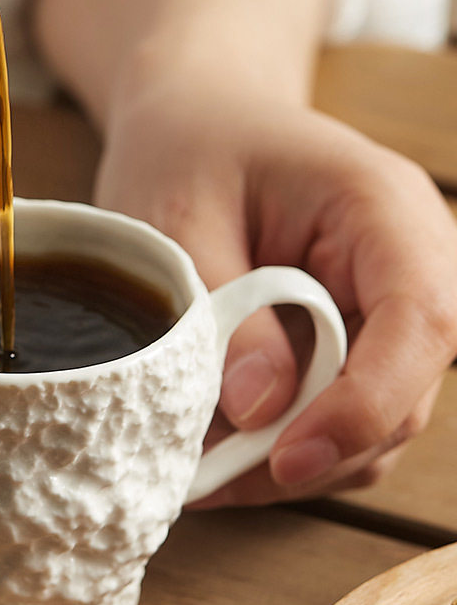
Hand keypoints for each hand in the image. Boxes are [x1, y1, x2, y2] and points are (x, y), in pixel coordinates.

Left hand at [95, 82, 456, 506]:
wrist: (195, 128)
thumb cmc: (187, 153)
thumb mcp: (182, 221)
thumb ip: (226, 313)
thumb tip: (259, 410)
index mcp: (382, 211)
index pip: (422, 321)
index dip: (364, 406)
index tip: (286, 456)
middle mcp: (406, 266)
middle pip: (402, 392)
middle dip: (312, 449)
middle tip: (213, 477)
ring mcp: (383, 311)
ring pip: (372, 422)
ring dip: (291, 460)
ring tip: (203, 468)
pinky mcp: (350, 344)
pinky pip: (336, 417)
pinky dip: (281, 446)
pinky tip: (217, 449)